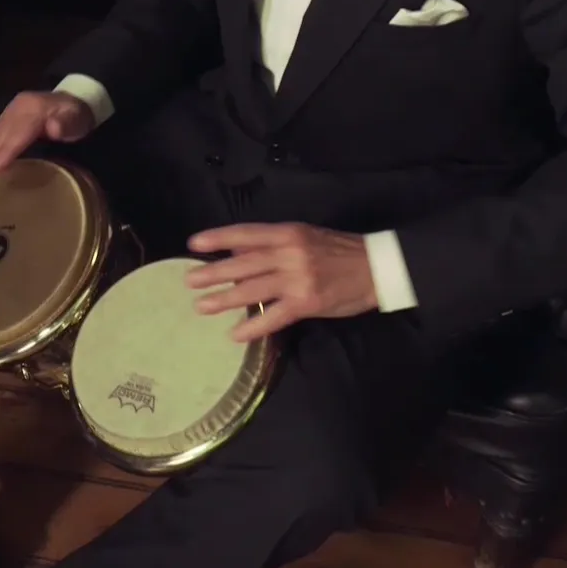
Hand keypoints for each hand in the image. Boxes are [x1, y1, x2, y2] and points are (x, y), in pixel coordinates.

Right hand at [0, 91, 95, 173]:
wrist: (75, 99)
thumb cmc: (77, 116)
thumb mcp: (77, 119)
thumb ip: (66, 124)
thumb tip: (54, 127)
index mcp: (35, 109)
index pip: (19, 133)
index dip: (7, 151)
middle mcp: (19, 108)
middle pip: (2, 134)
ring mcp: (12, 110)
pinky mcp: (8, 114)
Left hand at [185, 223, 377, 342]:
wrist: (376, 268)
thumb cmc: (338, 251)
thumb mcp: (305, 236)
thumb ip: (273, 244)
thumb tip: (237, 252)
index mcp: (288, 233)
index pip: (246, 233)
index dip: (218, 238)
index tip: (194, 244)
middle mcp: (290, 253)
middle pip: (243, 263)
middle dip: (214, 273)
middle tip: (190, 281)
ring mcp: (298, 278)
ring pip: (253, 289)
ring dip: (225, 299)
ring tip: (202, 306)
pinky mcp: (307, 302)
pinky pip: (273, 316)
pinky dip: (253, 326)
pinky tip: (235, 334)